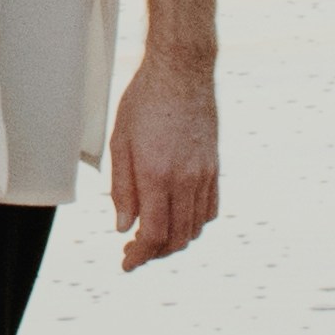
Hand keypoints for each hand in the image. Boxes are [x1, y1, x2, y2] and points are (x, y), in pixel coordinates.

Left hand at [106, 56, 217, 270]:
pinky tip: (177, 219)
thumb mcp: (120, 143)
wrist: (181, 71)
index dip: (139, 256)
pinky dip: (194, 224)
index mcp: (157, 175)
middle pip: (176, 238)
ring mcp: (204, 175)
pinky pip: (210, 209)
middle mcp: (185, 180)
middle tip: (133, 251)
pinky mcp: (214, 167)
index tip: (126, 263)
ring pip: (194, 227)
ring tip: (152, 237)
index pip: (153, 234)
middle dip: (154, 253)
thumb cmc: (144, 103)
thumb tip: (123, 226)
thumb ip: (123, 189)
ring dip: (174, 241)